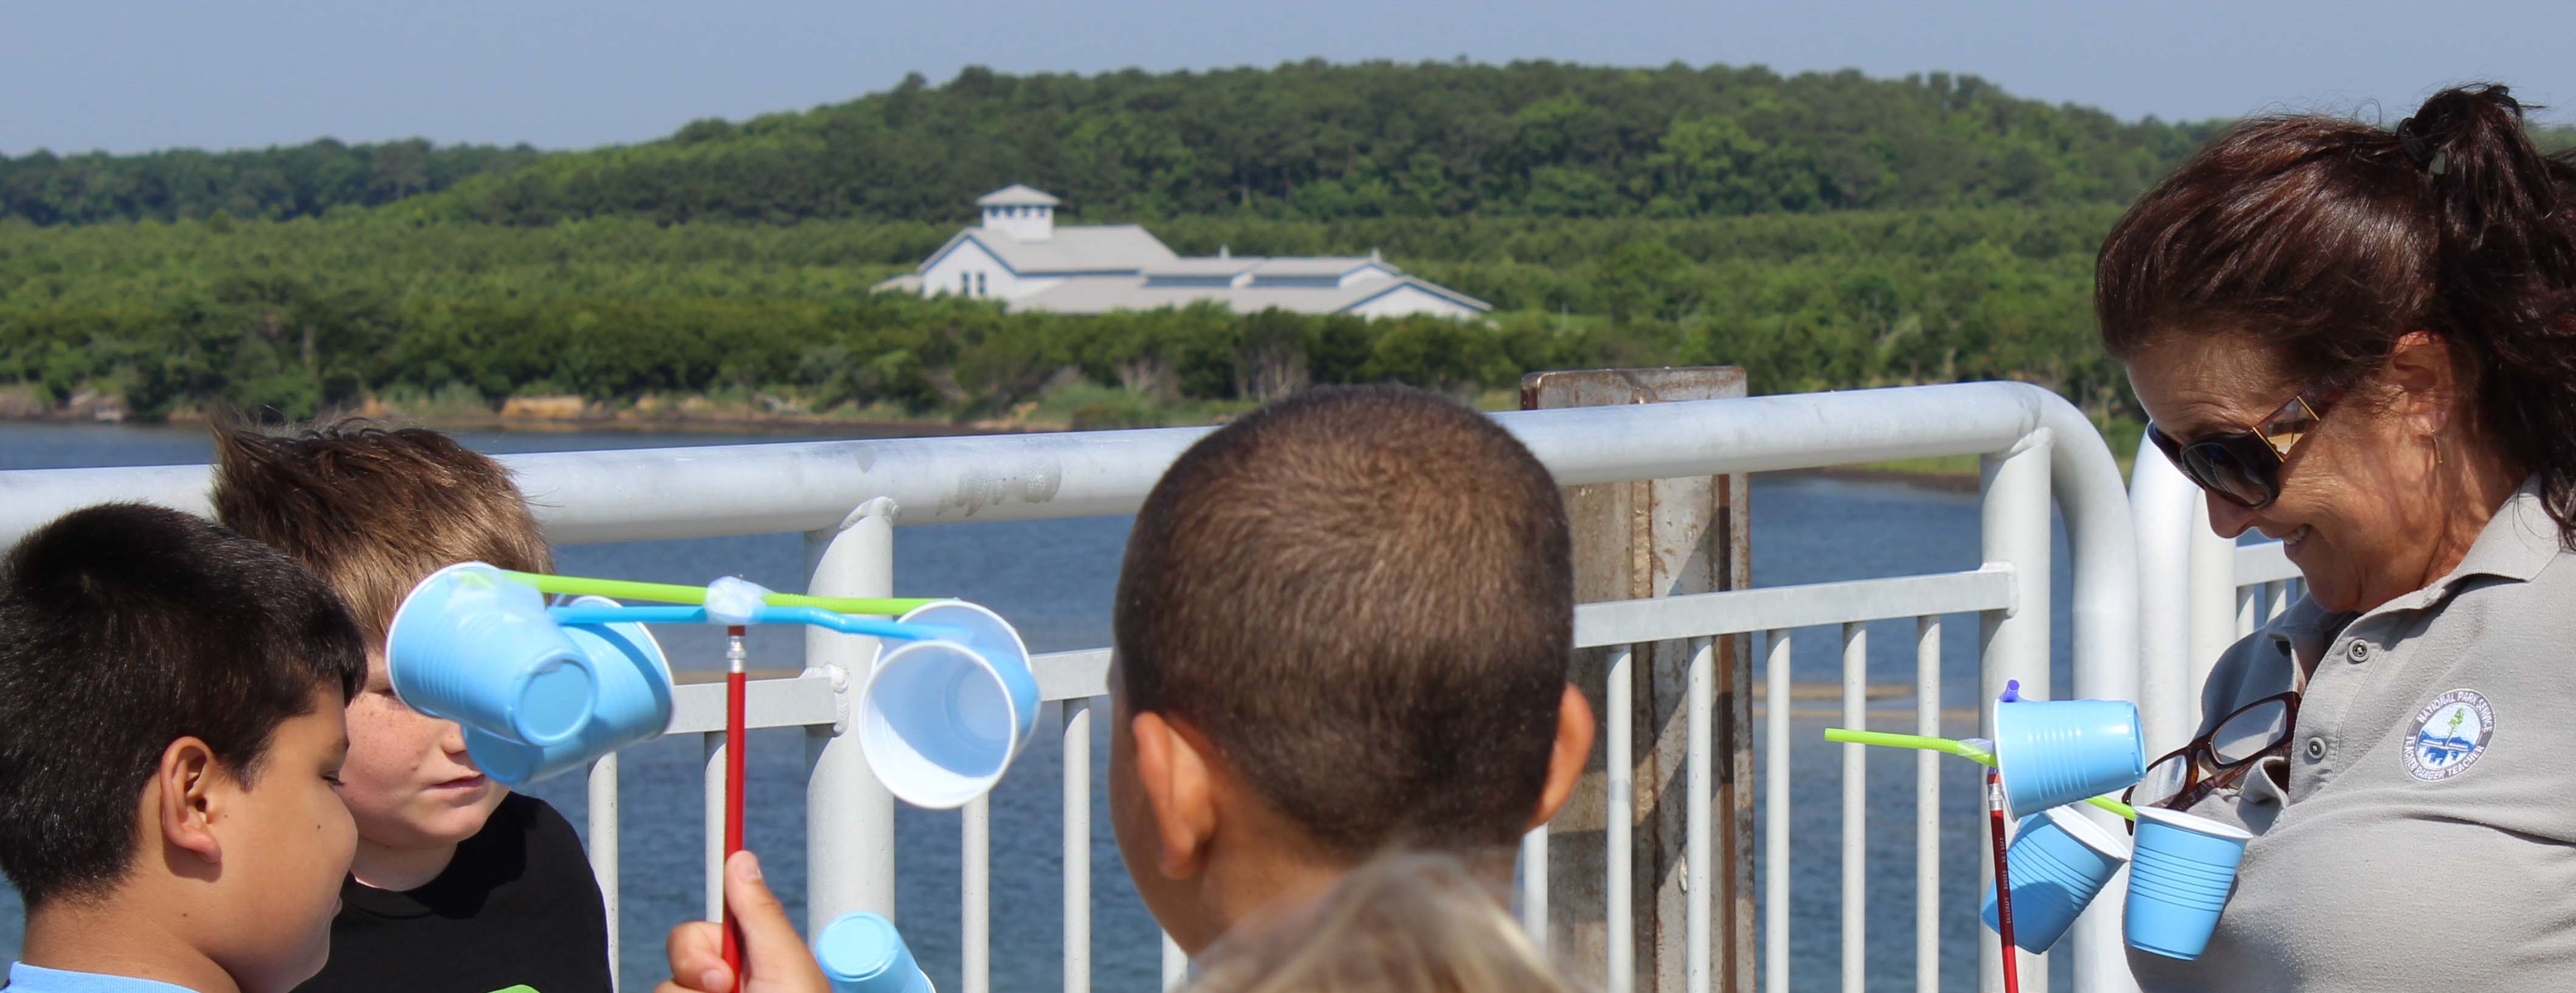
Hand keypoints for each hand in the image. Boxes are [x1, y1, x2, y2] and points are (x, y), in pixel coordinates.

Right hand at [656, 851, 831, 992]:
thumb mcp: (786, 964)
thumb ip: (760, 913)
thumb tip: (742, 860)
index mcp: (759, 954)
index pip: (723, 915)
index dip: (720, 884)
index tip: (718, 831)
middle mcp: (731, 977)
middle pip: (684, 944)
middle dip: (695, 963)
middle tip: (725, 985)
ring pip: (667, 983)